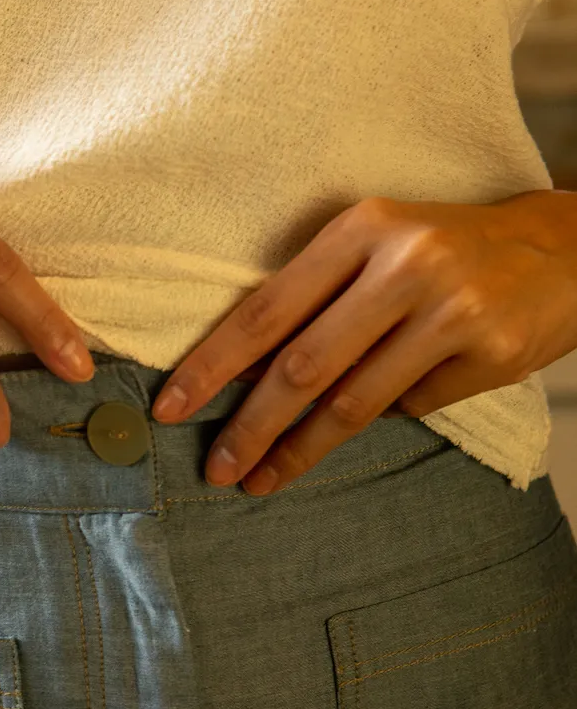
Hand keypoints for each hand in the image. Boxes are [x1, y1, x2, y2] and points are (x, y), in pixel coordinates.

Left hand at [151, 191, 576, 493]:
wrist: (563, 248)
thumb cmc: (446, 250)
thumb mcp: (377, 247)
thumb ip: (314, 298)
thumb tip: (237, 375)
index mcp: (362, 228)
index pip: (268, 307)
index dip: (212, 364)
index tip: (172, 407)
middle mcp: (405, 263)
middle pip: (303, 365)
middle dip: (250, 426)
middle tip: (216, 469)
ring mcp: (450, 310)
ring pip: (353, 402)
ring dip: (298, 450)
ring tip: (259, 480)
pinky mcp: (488, 352)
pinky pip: (411, 406)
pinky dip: (386, 415)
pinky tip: (374, 415)